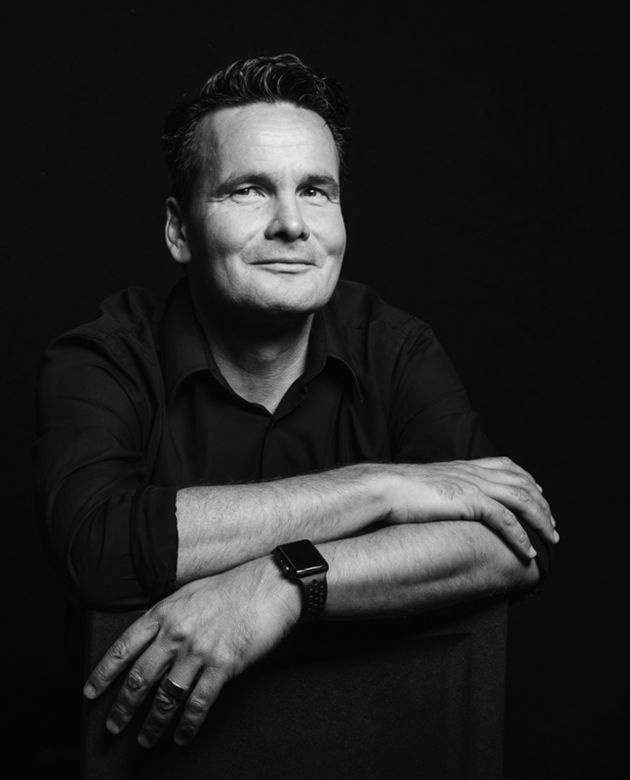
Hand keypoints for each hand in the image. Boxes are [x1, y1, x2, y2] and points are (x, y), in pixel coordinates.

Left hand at [83, 557, 299, 746]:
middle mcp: (176, 634)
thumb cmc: (233, 586)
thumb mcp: (190, 592)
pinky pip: (198, 704)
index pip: (124, 647)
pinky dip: (187, 726)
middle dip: (122, 708)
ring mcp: (199, 651)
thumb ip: (167, 615)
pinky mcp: (223, 665)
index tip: (90, 692)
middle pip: (140, 678)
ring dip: (152, 724)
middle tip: (113, 728)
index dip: (104, 673)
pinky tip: (181, 736)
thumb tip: (149, 636)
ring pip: (166, 697)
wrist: (270, 585)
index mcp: (164, 613)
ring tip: (145, 739)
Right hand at [385, 456, 557, 558]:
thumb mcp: (427, 484)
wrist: (385, 488)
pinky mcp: (470, 501)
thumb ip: (443, 489)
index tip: (538, 492)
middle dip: (542, 504)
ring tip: (550, 538)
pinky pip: (505, 520)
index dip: (527, 478)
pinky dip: (521, 536)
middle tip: (552, 524)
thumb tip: (443, 500)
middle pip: (521, 483)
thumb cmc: (397, 491)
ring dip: (540, 520)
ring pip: (521, 500)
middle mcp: (473, 472)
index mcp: (464, 466)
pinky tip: (528, 550)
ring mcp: (473, 485)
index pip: (506, 465)